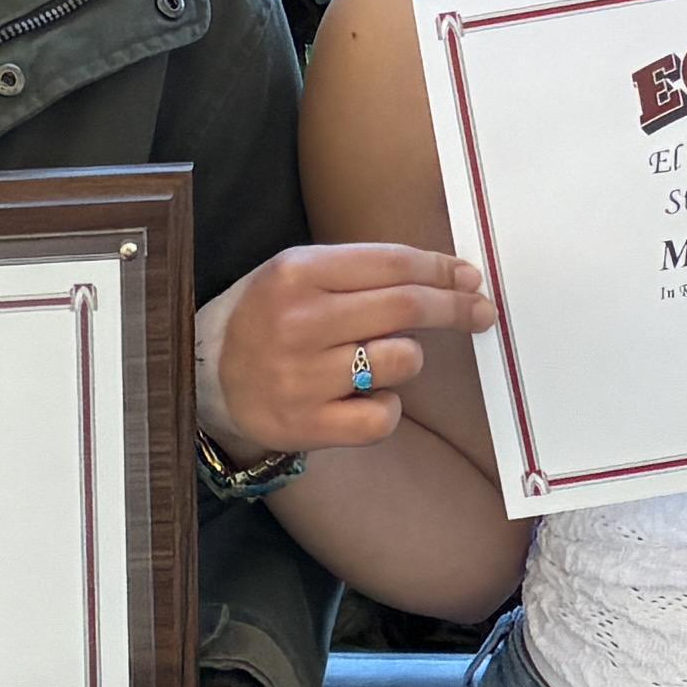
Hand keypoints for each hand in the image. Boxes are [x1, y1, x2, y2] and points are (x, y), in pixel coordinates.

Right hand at [203, 246, 491, 466]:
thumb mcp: (296, 275)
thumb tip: (445, 277)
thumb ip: (359, 272)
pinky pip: (383, 415)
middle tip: (481, 312)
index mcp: (297, 272)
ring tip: (377, 362)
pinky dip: (387, 408)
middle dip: (456, 308)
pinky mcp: (308, 424)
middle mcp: (300, 321)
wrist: (204, 379)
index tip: (470, 278)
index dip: (442, 270)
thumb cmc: (265, 319)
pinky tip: (366, 400)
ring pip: (402, 360)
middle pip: (408, 307)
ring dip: (407, 359)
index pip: (392, 263)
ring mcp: (303, 376)